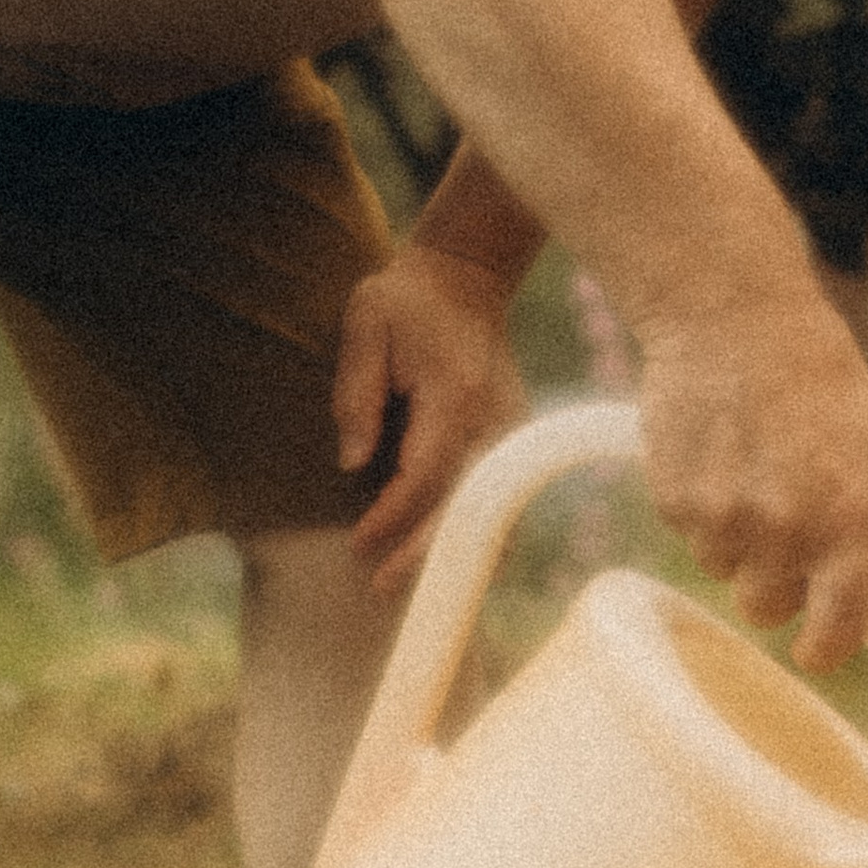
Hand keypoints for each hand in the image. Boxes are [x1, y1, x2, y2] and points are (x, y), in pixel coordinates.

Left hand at [332, 243, 530, 586]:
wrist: (465, 278)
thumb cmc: (405, 301)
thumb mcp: (365, 326)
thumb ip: (357, 393)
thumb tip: (354, 463)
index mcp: (455, 393)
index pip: (426, 472)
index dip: (393, 515)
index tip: (359, 542)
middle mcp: (493, 419)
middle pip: (465, 503)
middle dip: (425, 553)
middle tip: (381, 588)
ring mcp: (511, 431)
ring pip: (491, 508)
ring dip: (457, 551)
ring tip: (417, 590)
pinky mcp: (514, 440)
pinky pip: (498, 497)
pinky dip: (477, 531)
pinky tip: (449, 558)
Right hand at [638, 290, 867, 670]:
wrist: (731, 314)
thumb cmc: (815, 373)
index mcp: (848, 519)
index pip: (840, 625)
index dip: (827, 647)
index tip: (818, 650)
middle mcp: (785, 529)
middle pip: (767, 609)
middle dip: (777, 584)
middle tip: (783, 535)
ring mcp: (724, 519)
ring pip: (724, 572)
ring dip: (736, 544)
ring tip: (748, 474)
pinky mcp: (674, 500)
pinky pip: (690, 536)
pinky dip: (702, 511)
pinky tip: (717, 455)